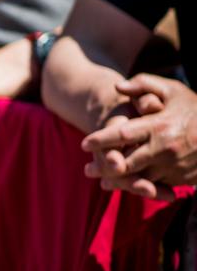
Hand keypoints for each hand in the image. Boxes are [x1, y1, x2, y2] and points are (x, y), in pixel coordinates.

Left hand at [81, 75, 196, 197]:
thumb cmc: (195, 108)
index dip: (100, 140)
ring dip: (119, 182)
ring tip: (103, 181)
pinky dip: (141, 186)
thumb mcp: (173, 90)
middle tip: (87, 170)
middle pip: (125, 164)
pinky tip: (127, 185)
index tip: (84, 144)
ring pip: (139, 179)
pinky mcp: (182, 178)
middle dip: (104, 168)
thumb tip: (117, 87)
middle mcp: (164, 148)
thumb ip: (144, 84)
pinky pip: (156, 185)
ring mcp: (173, 166)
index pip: (122, 134)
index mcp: (159, 126)